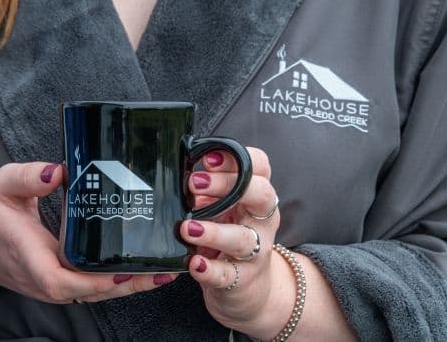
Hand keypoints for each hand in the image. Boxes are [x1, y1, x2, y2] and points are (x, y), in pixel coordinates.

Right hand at [0, 162, 174, 303]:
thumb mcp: (1, 185)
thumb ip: (27, 177)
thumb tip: (58, 171)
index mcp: (31, 258)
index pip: (63, 281)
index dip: (95, 280)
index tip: (122, 270)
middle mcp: (44, 279)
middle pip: (91, 292)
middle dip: (129, 284)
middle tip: (164, 267)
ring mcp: (52, 284)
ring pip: (95, 293)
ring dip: (129, 285)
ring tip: (164, 269)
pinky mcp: (59, 281)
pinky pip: (91, 286)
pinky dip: (117, 281)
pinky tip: (142, 269)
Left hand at [179, 147, 291, 338]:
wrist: (249, 288)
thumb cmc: (230, 236)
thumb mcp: (223, 208)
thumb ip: (208, 190)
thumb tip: (184, 169)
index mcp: (258, 196)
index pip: (260, 167)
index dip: (238, 158)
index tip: (209, 159)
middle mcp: (262, 221)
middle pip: (260, 194)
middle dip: (228, 185)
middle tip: (194, 183)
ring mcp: (256, 252)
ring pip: (243, 238)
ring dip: (214, 231)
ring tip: (187, 227)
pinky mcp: (241, 280)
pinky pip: (227, 274)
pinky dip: (209, 269)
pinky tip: (194, 262)